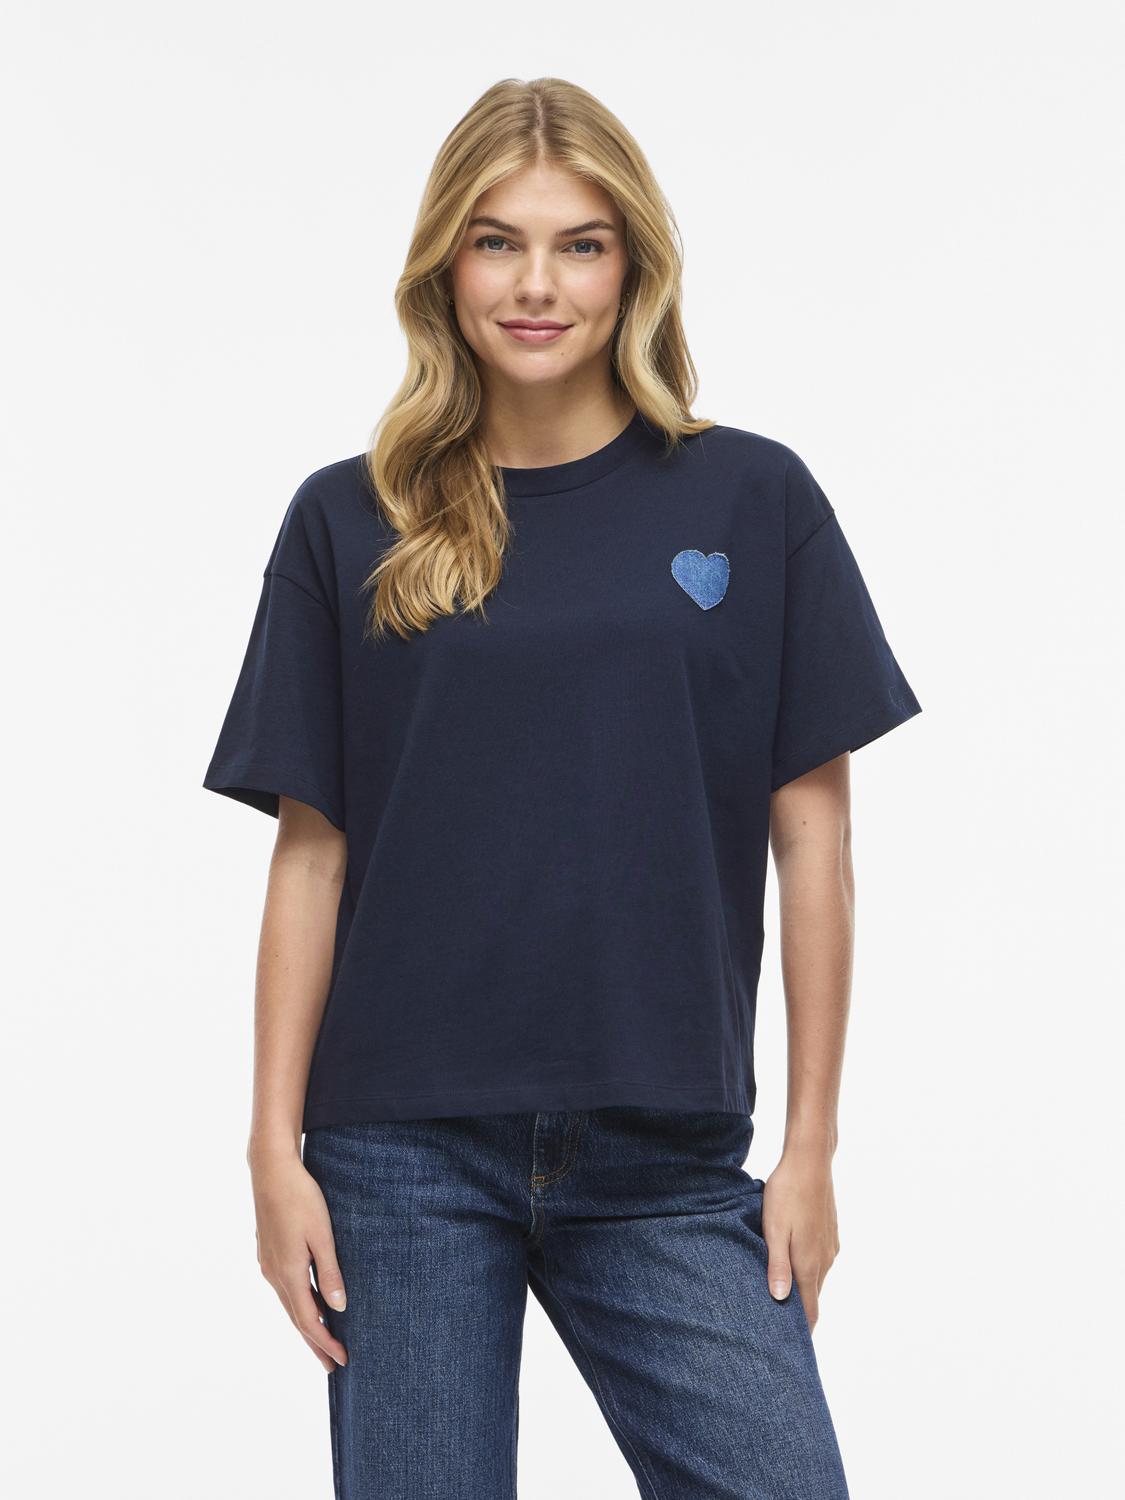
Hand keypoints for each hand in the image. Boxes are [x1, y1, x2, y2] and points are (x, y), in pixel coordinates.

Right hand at [249, 1147, 348, 1371]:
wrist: (271, 1171)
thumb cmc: (301, 1198)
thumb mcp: (322, 1235)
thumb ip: (329, 1272)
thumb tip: (338, 1307)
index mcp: (289, 1273)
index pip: (309, 1321)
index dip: (325, 1343)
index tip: (342, 1361)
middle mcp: (274, 1274)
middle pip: (297, 1319)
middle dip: (315, 1343)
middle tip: (332, 1365)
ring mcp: (269, 1264)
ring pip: (289, 1304)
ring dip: (306, 1324)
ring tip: (323, 1340)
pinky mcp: (269, 1253)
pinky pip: (285, 1289)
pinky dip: (299, 1304)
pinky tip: (308, 1303)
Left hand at [760, 1147, 840, 1332]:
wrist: (810, 1161)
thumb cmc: (787, 1193)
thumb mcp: (774, 1229)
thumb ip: (777, 1265)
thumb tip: (779, 1300)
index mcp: (809, 1264)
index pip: (809, 1310)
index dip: (802, 1332)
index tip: (790, 1349)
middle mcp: (824, 1260)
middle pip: (812, 1297)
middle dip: (798, 1313)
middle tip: (776, 1327)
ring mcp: (829, 1246)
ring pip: (815, 1278)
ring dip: (801, 1289)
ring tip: (779, 1296)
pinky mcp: (829, 1233)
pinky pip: (818, 1261)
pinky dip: (806, 1270)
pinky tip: (790, 1263)